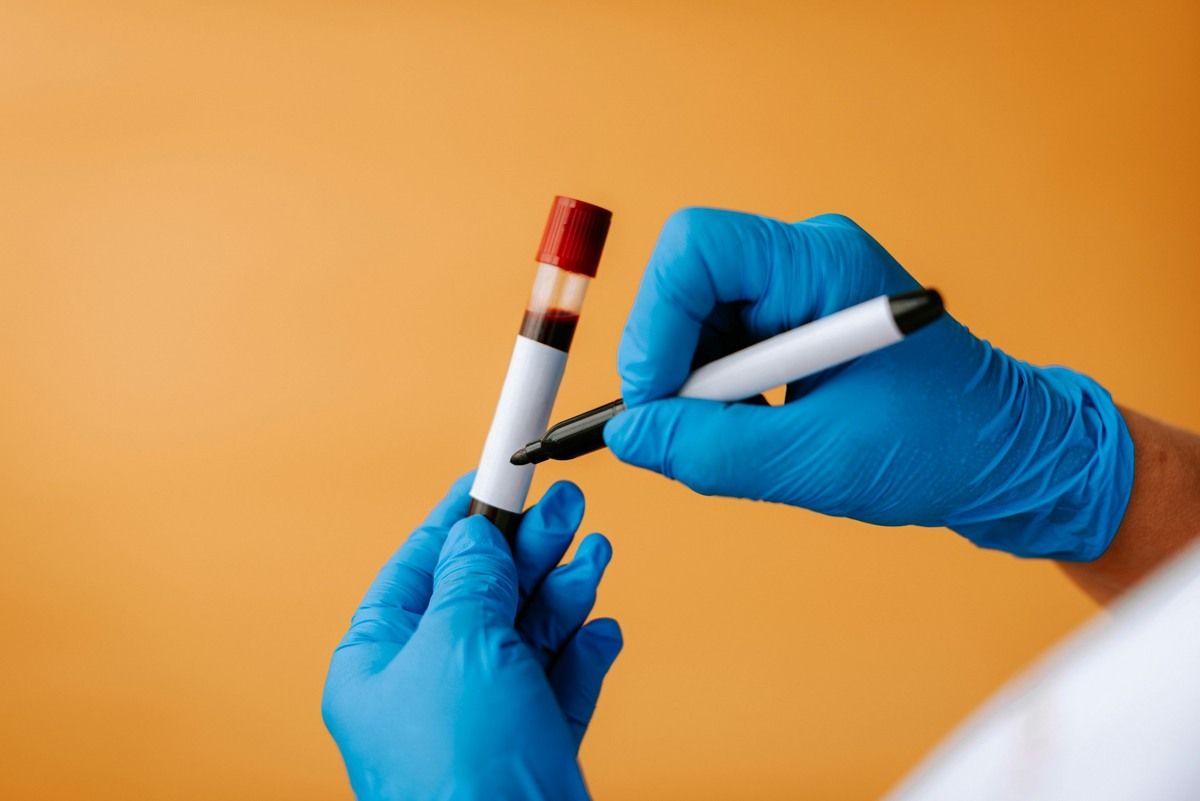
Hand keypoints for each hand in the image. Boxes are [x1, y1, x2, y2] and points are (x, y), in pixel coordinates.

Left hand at [322, 474, 620, 800]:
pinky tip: (602, 626)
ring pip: (528, 632)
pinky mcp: (531, 746)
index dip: (462, 516)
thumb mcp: (460, 644)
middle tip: (565, 506)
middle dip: (527, 548)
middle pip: (484, 594)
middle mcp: (428, 689)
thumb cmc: (459, 774)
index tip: (496, 476)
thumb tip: (478, 531)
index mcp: (380, 664)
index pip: (421, 567)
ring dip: (564, 590)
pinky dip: (583, 649)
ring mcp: (482, 719)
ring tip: (594, 554)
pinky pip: (559, 681)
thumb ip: (474, 576)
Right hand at [605, 208, 1133, 559]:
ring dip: (694, 383)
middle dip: (669, 361)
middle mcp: (806, 259)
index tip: (656, 398)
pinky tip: (752, 428)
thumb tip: (626, 435)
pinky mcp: (795, 320)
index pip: (698, 248)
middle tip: (677, 431)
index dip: (656, 322)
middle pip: (686, 282)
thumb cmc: (940, 450)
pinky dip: (715, 392)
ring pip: (694, 318)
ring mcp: (800, 287)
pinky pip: (720, 343)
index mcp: (824, 266)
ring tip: (735, 439)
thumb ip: (711, 450)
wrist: (1007, 459)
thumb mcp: (817, 462)